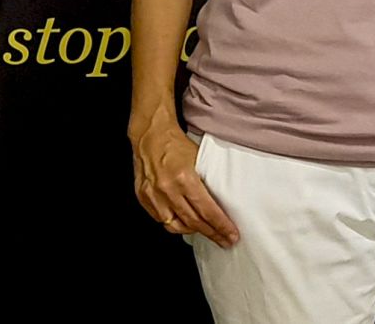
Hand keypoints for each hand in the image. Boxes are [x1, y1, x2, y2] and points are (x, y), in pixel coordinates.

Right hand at [129, 113, 238, 248]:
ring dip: (192, 230)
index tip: (232, 235)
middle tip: (225, 240)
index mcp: (184, 178)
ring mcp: (153, 194)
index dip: (221, 226)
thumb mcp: (199, 160)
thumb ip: (207, 183)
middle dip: (212, 233)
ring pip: (175, 226)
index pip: (207, 211)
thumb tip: (222, 205)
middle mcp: (167, 188)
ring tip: (204, 230)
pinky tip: (183, 221)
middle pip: (193, 222)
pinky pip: (160, 219)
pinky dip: (173, 222)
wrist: (150, 134)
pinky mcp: (143, 196)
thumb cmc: (175, 144)